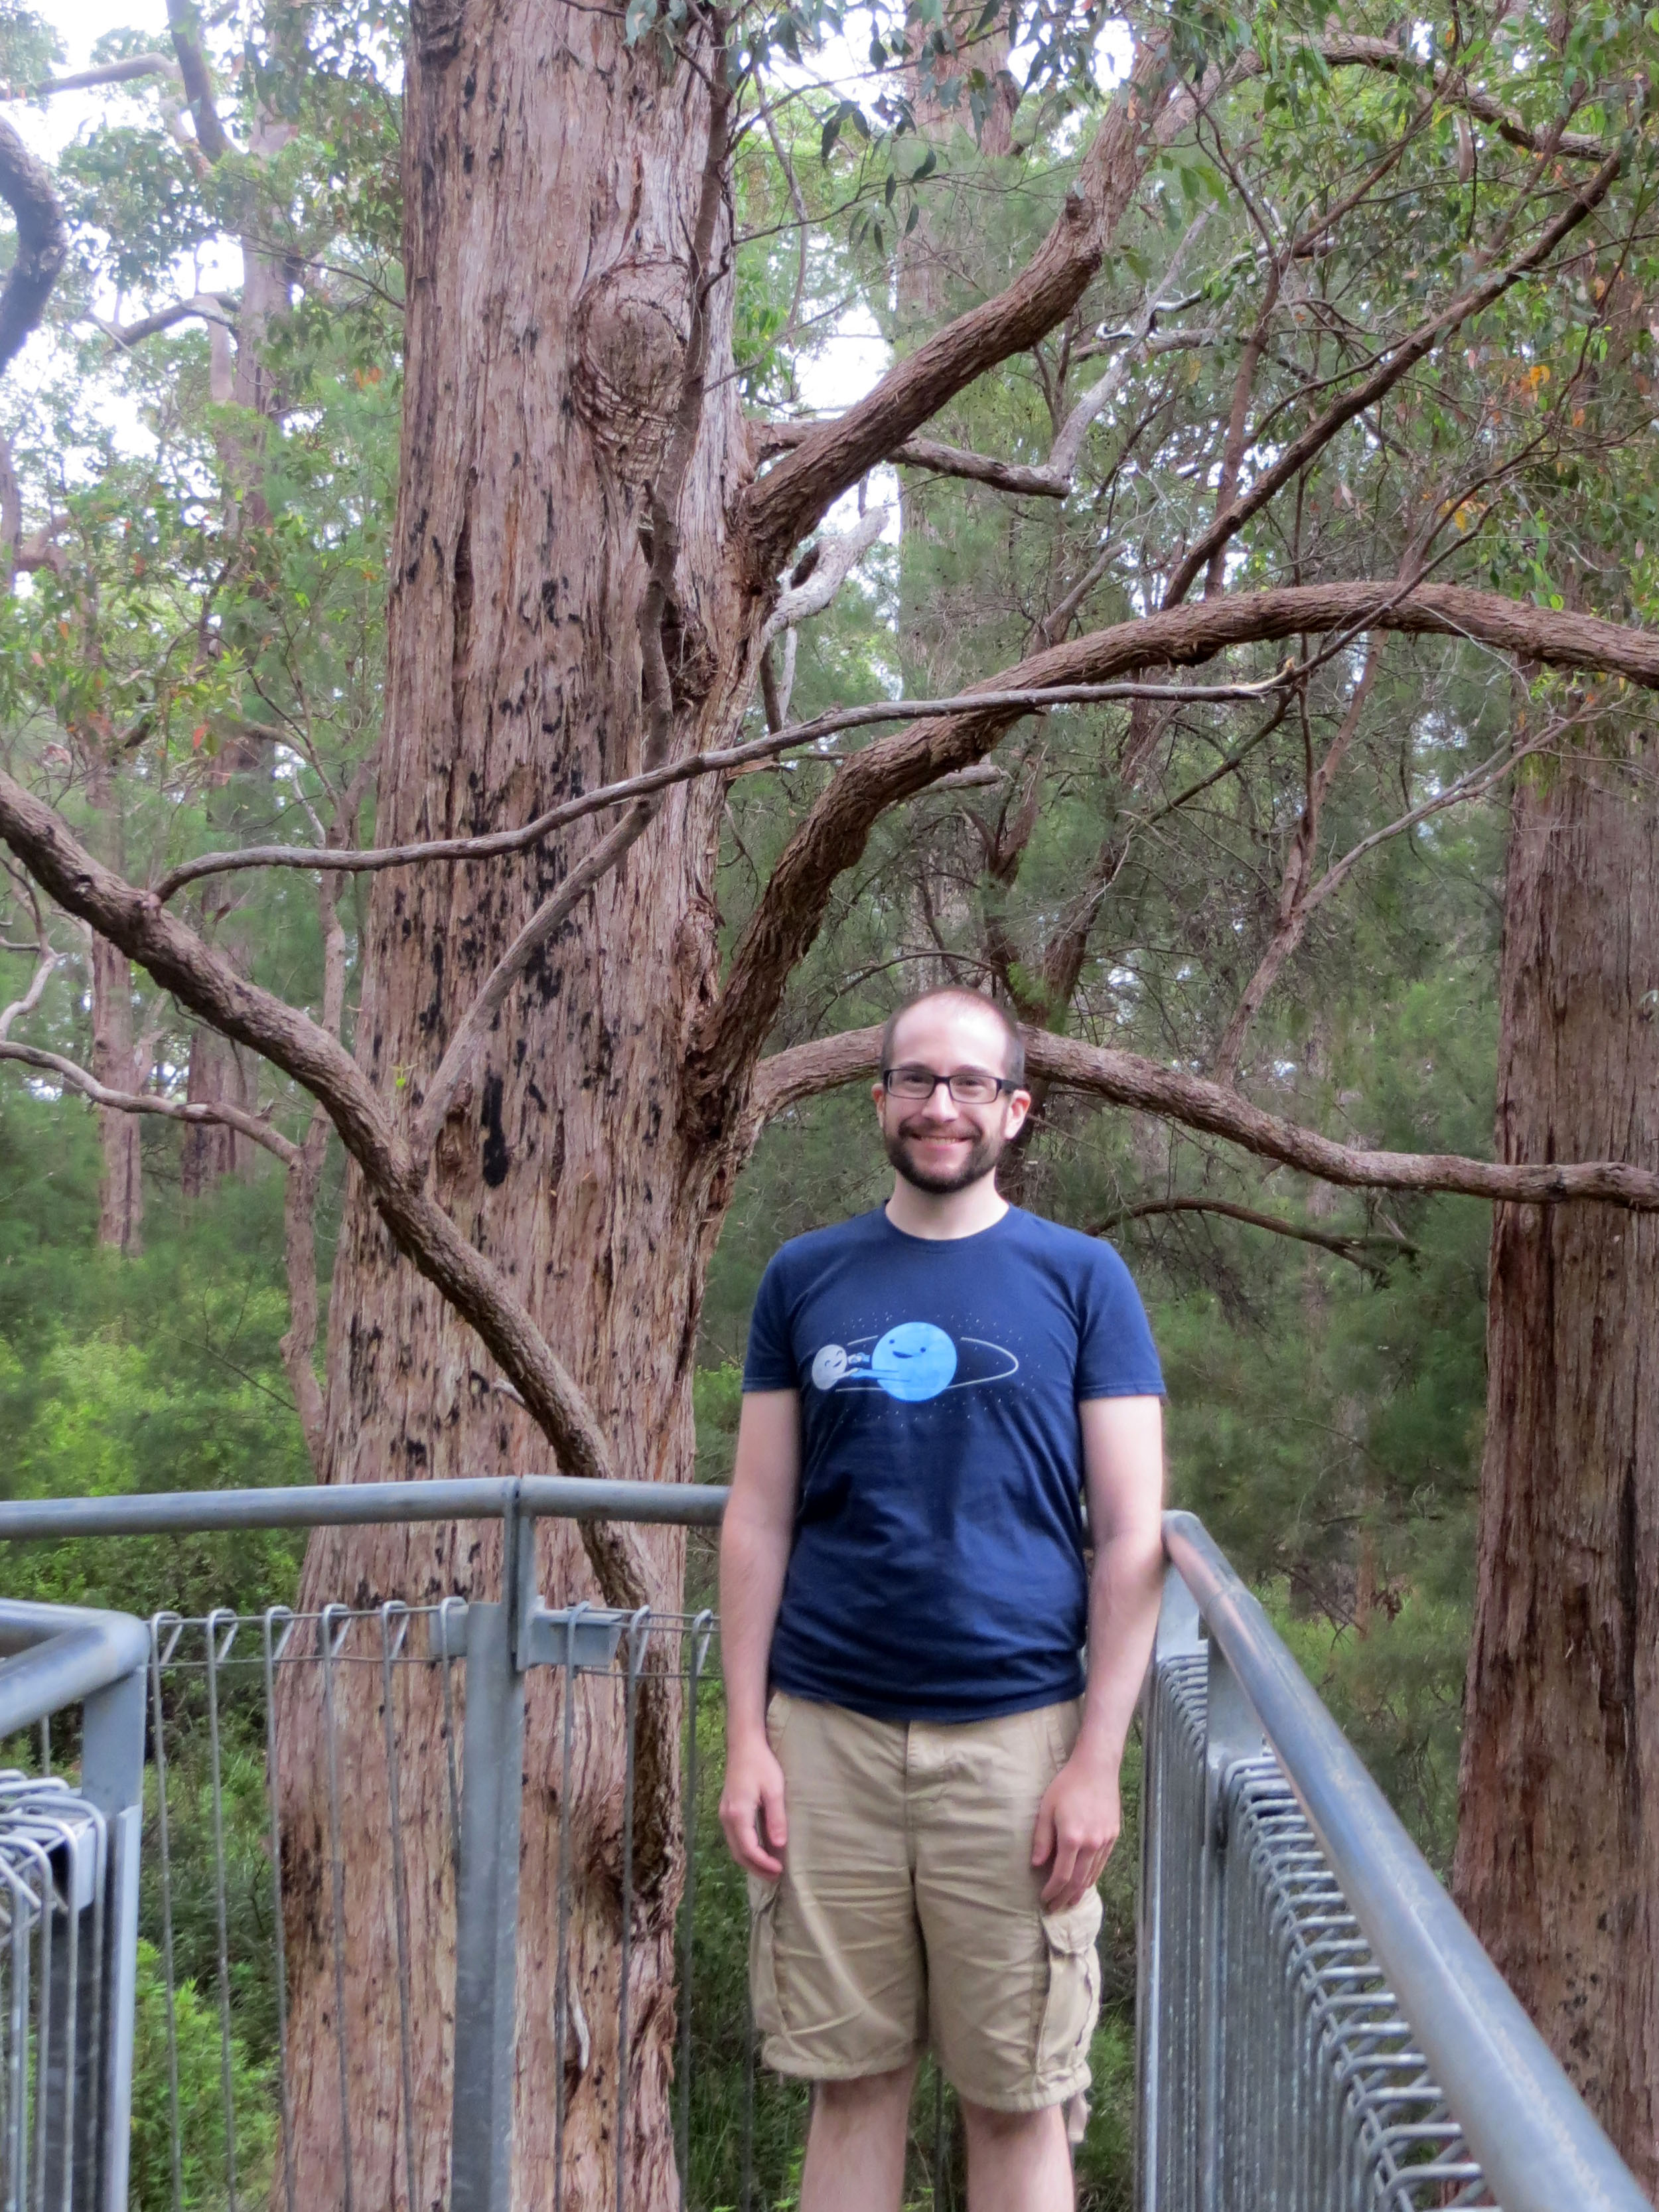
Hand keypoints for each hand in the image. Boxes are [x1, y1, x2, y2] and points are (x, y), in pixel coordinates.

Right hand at [719, 1730, 787, 1877]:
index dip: (764, 1864)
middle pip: (738, 1853)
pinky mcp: (727, 1810)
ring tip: (769, 1867)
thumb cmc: (761, 1764)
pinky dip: (746, 1849)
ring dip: (750, 1860)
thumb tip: (779, 1846)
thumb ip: (776, 1819)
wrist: (744, 1745)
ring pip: (734, 1847)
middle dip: (756, 1868)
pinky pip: (734, 1837)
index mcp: (738, 1814)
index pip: (749, 1849)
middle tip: (775, 1876)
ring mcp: (724, 1814)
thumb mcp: (774, 1790)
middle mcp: (727, 1818)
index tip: (780, 1870)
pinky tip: (759, 1850)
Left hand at [1031, 1747, 1120, 1909]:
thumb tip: (1037, 1864)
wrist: (1097, 1768)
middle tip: (1055, 1909)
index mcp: (1072, 1837)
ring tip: (1070, 1902)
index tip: (1044, 1900)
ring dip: (1080, 1892)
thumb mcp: (1046, 1808)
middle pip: (1078, 1882)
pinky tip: (1085, 1883)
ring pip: (1092, 1876)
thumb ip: (1042, 1838)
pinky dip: (1092, 1878)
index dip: (1052, 1891)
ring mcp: (1105, 1841)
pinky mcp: (1113, 1837)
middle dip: (1065, 1898)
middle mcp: (1091, 1844)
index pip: (1062, 1875)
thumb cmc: (1067, 1785)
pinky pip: (1102, 1864)